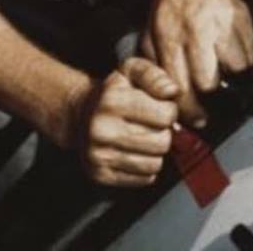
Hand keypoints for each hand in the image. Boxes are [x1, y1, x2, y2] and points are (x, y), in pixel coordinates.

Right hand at [74, 58, 178, 186]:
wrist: (80, 114)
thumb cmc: (112, 93)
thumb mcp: (131, 72)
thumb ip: (154, 76)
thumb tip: (172, 91)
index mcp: (112, 101)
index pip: (165, 115)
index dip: (169, 110)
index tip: (159, 107)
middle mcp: (102, 130)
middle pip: (162, 143)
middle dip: (163, 133)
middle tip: (150, 124)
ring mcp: (99, 155)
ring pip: (154, 164)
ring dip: (155, 152)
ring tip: (142, 138)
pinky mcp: (101, 175)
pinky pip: (144, 179)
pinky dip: (145, 167)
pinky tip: (134, 152)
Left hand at [142, 0, 252, 125]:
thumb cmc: (170, 4)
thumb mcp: (150, 33)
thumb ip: (155, 65)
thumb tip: (165, 97)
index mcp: (170, 38)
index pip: (181, 87)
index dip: (190, 110)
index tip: (197, 117)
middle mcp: (196, 32)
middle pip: (210, 83)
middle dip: (211, 94)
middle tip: (211, 91)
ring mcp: (222, 24)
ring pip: (237, 69)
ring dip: (233, 74)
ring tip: (224, 65)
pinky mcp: (243, 16)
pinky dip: (248, 57)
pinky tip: (235, 51)